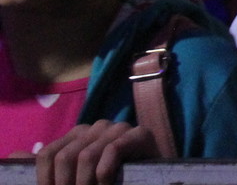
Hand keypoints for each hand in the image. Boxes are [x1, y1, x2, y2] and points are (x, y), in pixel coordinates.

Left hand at [36, 120, 157, 184]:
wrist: (154, 177)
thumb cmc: (113, 180)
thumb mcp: (77, 175)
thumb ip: (48, 166)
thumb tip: (11, 155)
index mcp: (78, 135)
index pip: (48, 154)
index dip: (46, 181)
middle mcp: (95, 127)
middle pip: (63, 156)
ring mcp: (118, 128)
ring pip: (85, 155)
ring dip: (85, 184)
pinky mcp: (139, 134)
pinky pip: (112, 150)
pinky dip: (104, 174)